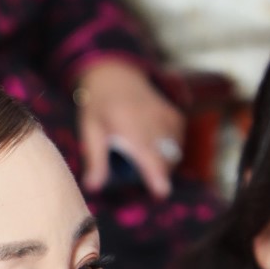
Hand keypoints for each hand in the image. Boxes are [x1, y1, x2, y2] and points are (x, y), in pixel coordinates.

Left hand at [73, 58, 185, 199]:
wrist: (116, 76)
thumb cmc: (99, 106)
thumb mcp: (91, 131)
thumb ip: (95, 160)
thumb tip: (93, 188)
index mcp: (128, 123)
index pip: (146, 154)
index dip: (155, 175)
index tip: (162, 192)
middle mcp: (151, 119)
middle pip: (164, 158)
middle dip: (157, 174)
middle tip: (140, 174)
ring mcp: (166, 116)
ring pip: (174, 152)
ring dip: (163, 163)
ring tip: (142, 154)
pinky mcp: (175, 115)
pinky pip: (178, 142)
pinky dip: (169, 151)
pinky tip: (154, 146)